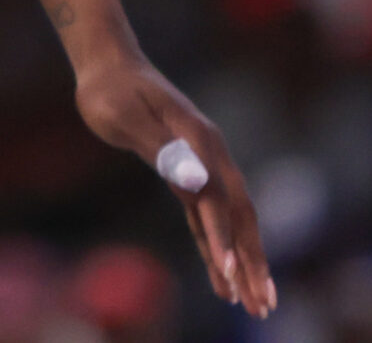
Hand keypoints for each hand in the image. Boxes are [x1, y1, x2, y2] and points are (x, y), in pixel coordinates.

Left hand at [73, 50, 276, 317]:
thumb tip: (197, 183)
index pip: (218, 199)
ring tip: (254, 304)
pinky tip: (222, 277)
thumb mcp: (125, 116)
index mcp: (199, 140)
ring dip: (242, 261)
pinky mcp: (188, 172)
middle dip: (252, 261)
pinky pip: (208, 217)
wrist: (108, 65)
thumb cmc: (109, 90)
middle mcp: (210, 154)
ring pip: (230, 220)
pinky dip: (216, 246)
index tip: (228, 275)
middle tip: (262, 306)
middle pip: (239, 215)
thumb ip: (162, 149)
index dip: (224, 238)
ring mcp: (203, 163)